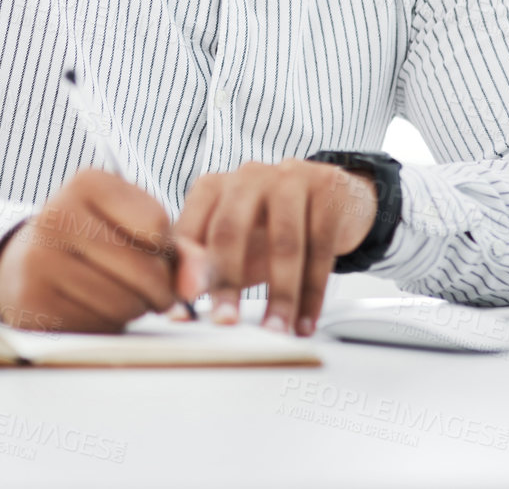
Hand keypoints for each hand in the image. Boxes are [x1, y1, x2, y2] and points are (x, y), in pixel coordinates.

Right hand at [0, 169, 208, 332]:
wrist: (25, 264)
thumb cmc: (94, 241)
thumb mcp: (133, 225)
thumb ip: (177, 249)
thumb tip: (193, 286)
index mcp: (86, 183)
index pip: (157, 225)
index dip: (166, 247)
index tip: (151, 248)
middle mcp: (57, 215)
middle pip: (145, 269)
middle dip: (159, 288)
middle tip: (148, 286)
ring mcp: (40, 259)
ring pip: (125, 303)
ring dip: (134, 308)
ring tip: (118, 293)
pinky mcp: (34, 301)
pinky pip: (98, 325)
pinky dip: (107, 324)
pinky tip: (93, 307)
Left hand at [173, 160, 375, 335]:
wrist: (330, 197)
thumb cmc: (269, 226)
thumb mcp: (232, 242)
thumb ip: (203, 268)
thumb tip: (179, 312)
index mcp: (213, 186)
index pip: (191, 230)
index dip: (184, 272)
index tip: (182, 311)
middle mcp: (248, 176)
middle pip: (231, 230)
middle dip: (227, 281)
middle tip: (225, 322)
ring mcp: (290, 179)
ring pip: (285, 245)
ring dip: (280, 296)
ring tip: (274, 332)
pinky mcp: (327, 190)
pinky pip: (321, 249)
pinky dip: (312, 294)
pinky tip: (305, 322)